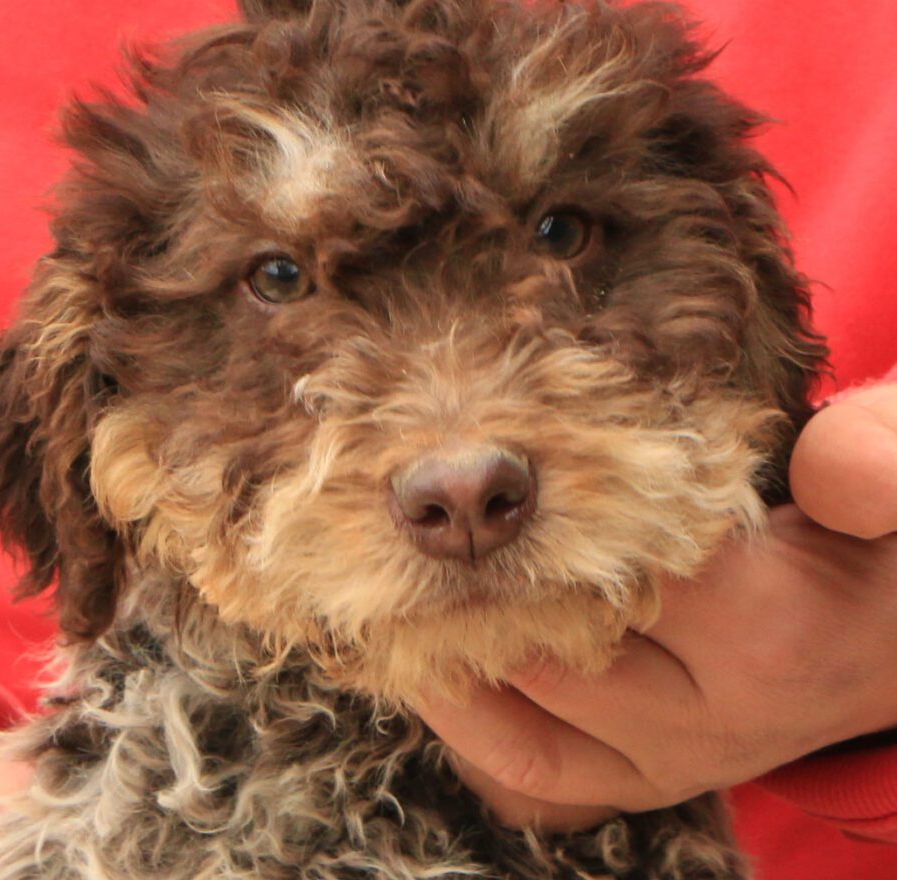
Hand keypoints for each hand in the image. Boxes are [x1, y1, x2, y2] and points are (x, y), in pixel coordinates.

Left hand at [418, 383, 896, 831]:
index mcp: (769, 628)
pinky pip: (535, 776)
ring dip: (451, 651)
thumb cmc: (881, 548)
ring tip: (390, 592)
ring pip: (526, 714)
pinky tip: (428, 662)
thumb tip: (831, 468)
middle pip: (550, 638)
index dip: (528, 511)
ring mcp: (675, 757)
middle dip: (473, 582)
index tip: (464, 462)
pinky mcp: (646, 777)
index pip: (608, 558)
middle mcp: (713, 713)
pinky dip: (472, 725)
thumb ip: (883, 461)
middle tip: (398, 525)